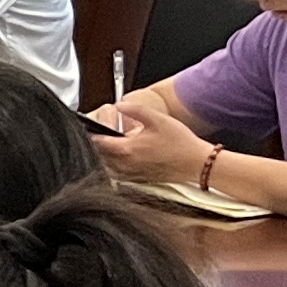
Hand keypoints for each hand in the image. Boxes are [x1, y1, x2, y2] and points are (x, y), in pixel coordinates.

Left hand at [88, 92, 210, 187]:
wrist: (197, 164)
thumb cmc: (180, 143)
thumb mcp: (157, 119)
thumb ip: (135, 110)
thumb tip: (119, 105)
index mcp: (127, 149)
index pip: (98, 142)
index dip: (91, 134)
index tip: (88, 128)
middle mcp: (126, 165)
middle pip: (98, 157)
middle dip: (94, 147)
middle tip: (96, 136)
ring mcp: (131, 175)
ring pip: (106, 168)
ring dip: (102, 158)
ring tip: (106, 147)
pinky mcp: (138, 180)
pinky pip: (117, 175)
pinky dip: (112, 167)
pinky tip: (119, 159)